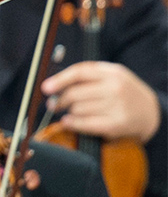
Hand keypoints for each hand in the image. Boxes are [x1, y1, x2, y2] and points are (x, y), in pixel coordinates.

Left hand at [41, 61, 159, 142]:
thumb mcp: (112, 77)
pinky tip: (69, 122)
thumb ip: (87, 77)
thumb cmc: (123, 94)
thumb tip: (52, 86)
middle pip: (74, 94)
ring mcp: (117, 106)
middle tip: (54, 105)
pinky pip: (84, 124)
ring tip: (73, 112)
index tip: (45, 88)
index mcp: (112, 72)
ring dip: (70, 112)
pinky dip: (72, 123)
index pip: (80, 72)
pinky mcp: (116, 124)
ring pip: (77, 109)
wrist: (151, 113)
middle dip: (60, 100)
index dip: (59, 80)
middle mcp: (115, 88)